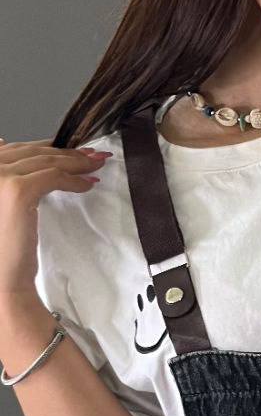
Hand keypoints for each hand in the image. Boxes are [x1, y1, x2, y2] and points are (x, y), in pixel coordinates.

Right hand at [0, 137, 109, 298]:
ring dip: (76, 164)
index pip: (20, 148)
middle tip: (94, 154)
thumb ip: (8, 173)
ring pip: (46, 162)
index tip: (75, 149)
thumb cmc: (5, 243)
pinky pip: (53, 177)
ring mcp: (0, 176)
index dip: (50, 146)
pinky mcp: (17, 191)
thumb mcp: (4, 200)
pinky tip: (88, 185)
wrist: (4, 275)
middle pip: (34, 152)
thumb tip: (4, 141)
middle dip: (68, 152)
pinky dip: (74, 180)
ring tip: (96, 167)